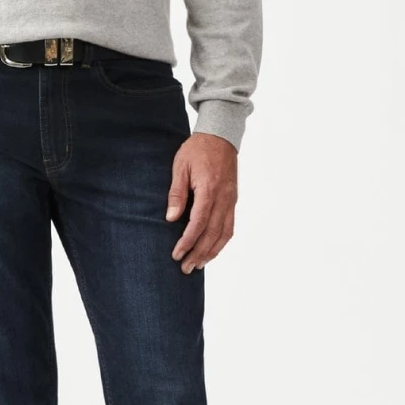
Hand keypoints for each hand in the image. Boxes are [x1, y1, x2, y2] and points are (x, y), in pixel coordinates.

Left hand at [166, 133, 237, 271]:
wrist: (221, 136)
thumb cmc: (197, 150)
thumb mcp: (180, 167)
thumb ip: (176, 194)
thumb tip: (171, 219)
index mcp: (209, 189)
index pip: (198, 223)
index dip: (187, 242)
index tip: (177, 254)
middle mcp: (223, 198)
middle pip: (212, 234)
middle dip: (198, 253)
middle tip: (185, 268)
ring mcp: (231, 200)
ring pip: (224, 233)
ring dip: (212, 252)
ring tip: (199, 264)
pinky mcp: (233, 200)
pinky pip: (230, 226)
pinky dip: (221, 242)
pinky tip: (212, 250)